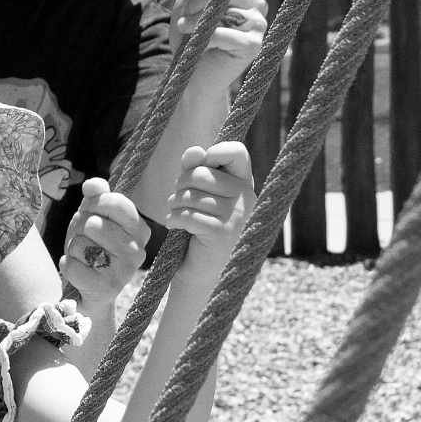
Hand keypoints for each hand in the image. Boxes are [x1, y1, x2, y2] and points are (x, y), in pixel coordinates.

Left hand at [59, 178, 148, 319]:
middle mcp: (138, 251)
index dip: (93, 203)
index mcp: (140, 229)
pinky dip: (68, 266)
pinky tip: (79, 272)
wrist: (90, 291)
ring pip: (81, 244)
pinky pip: (71, 265)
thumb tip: (93, 185)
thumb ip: (96, 197)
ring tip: (84, 258)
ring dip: (73, 249)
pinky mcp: (106, 289)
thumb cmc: (94, 247)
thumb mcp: (95, 217)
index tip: (89, 211)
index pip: (114, 202)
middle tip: (85, 240)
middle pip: (93, 224)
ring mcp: (124, 272)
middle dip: (79, 230)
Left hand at [166, 142, 253, 276]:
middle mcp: (246, 197)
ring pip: (190, 195)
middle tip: (179, 200)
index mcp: (243, 183)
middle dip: (180, 185)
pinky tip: (176, 227)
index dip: (214, 152)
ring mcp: (236, 216)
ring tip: (177, 215)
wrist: (201, 270)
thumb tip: (195, 151)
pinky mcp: (222, 233)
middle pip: (202, 172)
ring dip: (174, 204)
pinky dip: (174, 220)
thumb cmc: (197, 225)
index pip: (236, 151)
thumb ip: (194, 167)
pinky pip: (187, 215)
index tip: (201, 166)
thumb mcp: (195, 191)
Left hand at [171, 0, 268, 90]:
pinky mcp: (254, 47)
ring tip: (185, 25)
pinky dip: (211, 35)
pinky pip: (234, 33)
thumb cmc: (190, 35)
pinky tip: (197, 42)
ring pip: (233, 7)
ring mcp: (258, 25)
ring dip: (204, 15)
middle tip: (185, 11)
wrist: (189, 75)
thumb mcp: (189, 1)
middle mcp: (256, 5)